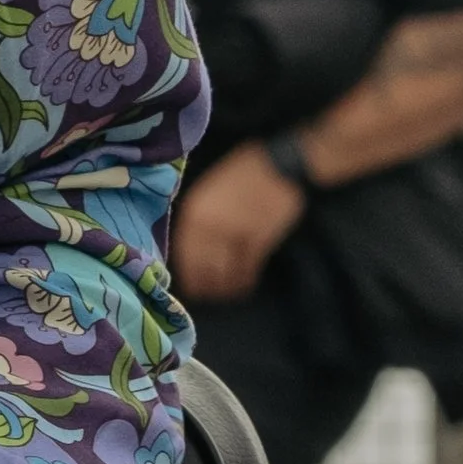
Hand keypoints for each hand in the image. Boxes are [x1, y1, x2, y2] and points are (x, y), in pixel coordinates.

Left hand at [170, 139, 304, 302]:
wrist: (278, 166)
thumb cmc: (243, 174)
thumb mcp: (210, 190)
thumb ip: (200, 217)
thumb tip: (192, 244)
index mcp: (194, 212)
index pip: (184, 255)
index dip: (188, 274)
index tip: (190, 286)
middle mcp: (210, 227)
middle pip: (203, 269)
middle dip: (205, 286)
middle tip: (208, 296)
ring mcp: (234, 235)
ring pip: (225, 273)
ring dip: (225, 287)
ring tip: (227, 294)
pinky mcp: (258, 241)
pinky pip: (247, 269)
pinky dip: (245, 280)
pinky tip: (245, 284)